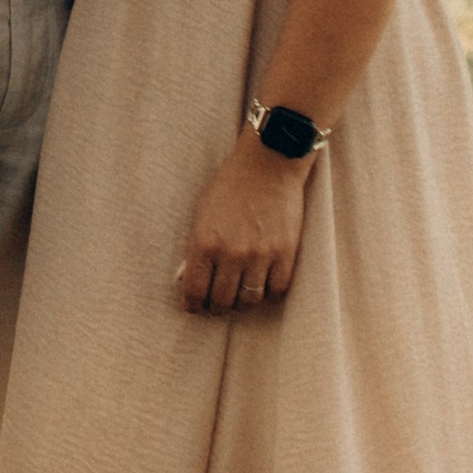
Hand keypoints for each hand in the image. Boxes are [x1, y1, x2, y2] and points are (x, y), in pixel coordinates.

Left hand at [177, 135, 310, 314]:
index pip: (195, 291)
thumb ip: (193, 248)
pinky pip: (276, 290)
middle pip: (222, 301)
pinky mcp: (286, 253)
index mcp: (204, 242)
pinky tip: (261, 284)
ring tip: (238, 297)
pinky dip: (267, 292)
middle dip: (216, 308)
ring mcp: (261, 254)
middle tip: (216, 305)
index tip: (194, 307)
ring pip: (250, 300)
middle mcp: (232, 253)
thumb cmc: (229, 186)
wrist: (267, 164)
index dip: (193, 305)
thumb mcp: (200, 212)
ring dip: (242, 303)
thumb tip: (186, 281)